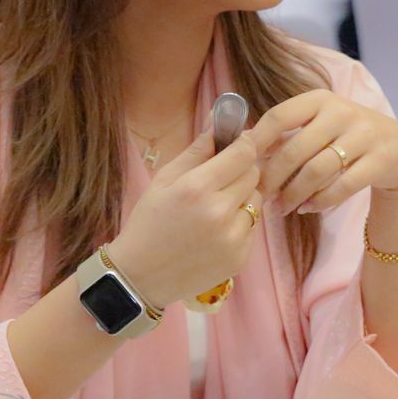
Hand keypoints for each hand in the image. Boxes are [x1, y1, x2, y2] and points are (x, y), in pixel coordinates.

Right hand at [110, 131, 262, 309]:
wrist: (140, 276)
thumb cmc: (148, 223)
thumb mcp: (164, 180)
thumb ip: (196, 150)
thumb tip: (219, 122)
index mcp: (196, 188)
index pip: (243, 153)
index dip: (244, 144)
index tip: (239, 144)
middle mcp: (218, 212)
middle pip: (254, 174)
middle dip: (242, 171)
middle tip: (222, 178)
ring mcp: (232, 238)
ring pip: (257, 200)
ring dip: (242, 198)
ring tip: (215, 208)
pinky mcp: (240, 257)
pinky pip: (253, 227)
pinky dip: (240, 224)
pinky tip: (215, 231)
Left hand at [253, 90, 397, 213]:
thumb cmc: (346, 135)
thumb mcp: (319, 124)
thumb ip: (286, 133)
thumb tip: (243, 148)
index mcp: (320, 99)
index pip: (279, 116)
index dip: (257, 141)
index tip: (241, 164)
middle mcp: (342, 112)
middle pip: (295, 149)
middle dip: (272, 177)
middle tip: (260, 197)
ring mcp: (364, 136)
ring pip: (316, 171)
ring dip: (294, 194)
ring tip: (281, 208)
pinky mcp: (379, 160)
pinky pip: (341, 186)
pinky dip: (320, 201)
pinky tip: (308, 208)